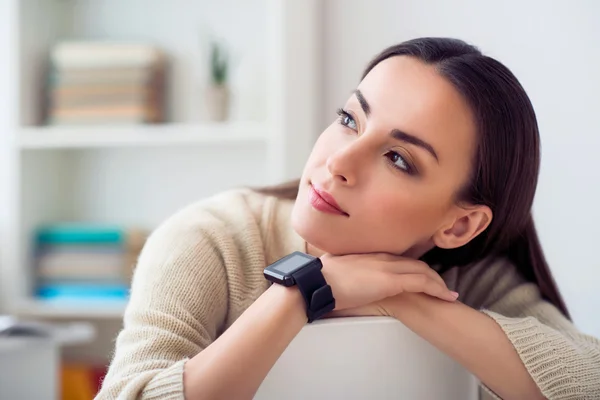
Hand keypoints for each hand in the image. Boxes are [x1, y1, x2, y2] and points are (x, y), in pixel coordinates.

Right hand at [320, 253, 457, 311]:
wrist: (316, 282)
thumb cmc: (321, 280)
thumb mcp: (337, 270)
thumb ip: (347, 271)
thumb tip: (343, 278)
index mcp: (371, 255)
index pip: (401, 259)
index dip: (415, 268)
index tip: (423, 276)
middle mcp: (383, 257)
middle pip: (416, 263)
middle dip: (432, 275)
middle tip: (442, 287)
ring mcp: (387, 267)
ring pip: (423, 271)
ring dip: (438, 283)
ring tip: (448, 294)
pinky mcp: (390, 281)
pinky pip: (421, 282)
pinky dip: (436, 289)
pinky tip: (446, 297)